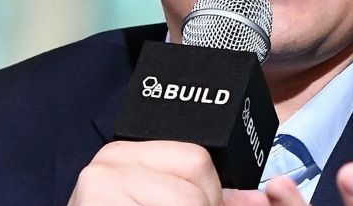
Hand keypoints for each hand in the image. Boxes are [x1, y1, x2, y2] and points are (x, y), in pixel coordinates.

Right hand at [69, 140, 227, 204]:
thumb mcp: (168, 202)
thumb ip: (210, 198)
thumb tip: (259, 200)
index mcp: (131, 151)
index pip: (197, 159)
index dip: (213, 195)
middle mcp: (110, 158)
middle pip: (195, 175)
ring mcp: (98, 183)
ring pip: (185, 201)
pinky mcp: (93, 203)